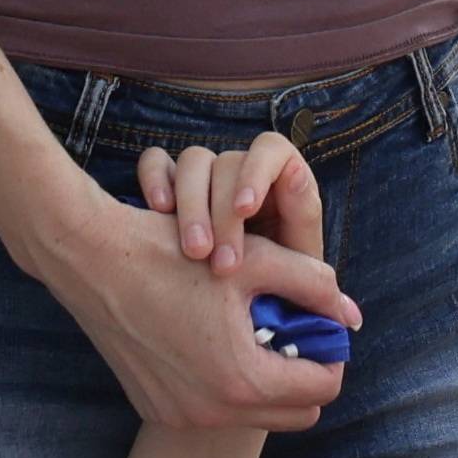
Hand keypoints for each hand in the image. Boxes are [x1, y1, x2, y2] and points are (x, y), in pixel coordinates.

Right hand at [37, 190, 359, 433]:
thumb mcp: (254, 259)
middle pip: (294, 414)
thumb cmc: (172, 252)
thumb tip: (350, 311)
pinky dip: (224, 383)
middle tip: (289, 328)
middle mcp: (212, 413)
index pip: (323, 390)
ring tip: (248, 328)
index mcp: (243, 380)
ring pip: (254, 414)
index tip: (319, 324)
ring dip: (264, 379)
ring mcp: (181, 416)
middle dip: (302, 374)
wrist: (91, 259)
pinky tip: (209, 338)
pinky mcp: (156, 411)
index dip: (330, 354)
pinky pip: (213, 410)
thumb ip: (312, 283)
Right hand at [135, 129, 328, 277]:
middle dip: (221, 212)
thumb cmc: (278, 283)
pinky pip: (155, 162)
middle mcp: (240, 170)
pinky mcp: (171, 185)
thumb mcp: (297, 260)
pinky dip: (155, 179)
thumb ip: (302, 225)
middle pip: (226, 163)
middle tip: (222, 265)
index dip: (256, 171)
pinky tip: (159, 212)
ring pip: (191, 162)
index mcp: (279, 177)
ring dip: (191, 205)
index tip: (245, 209)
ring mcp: (205, 175)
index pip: (269, 148)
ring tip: (194, 253)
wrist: (238, 309)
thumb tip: (298, 185)